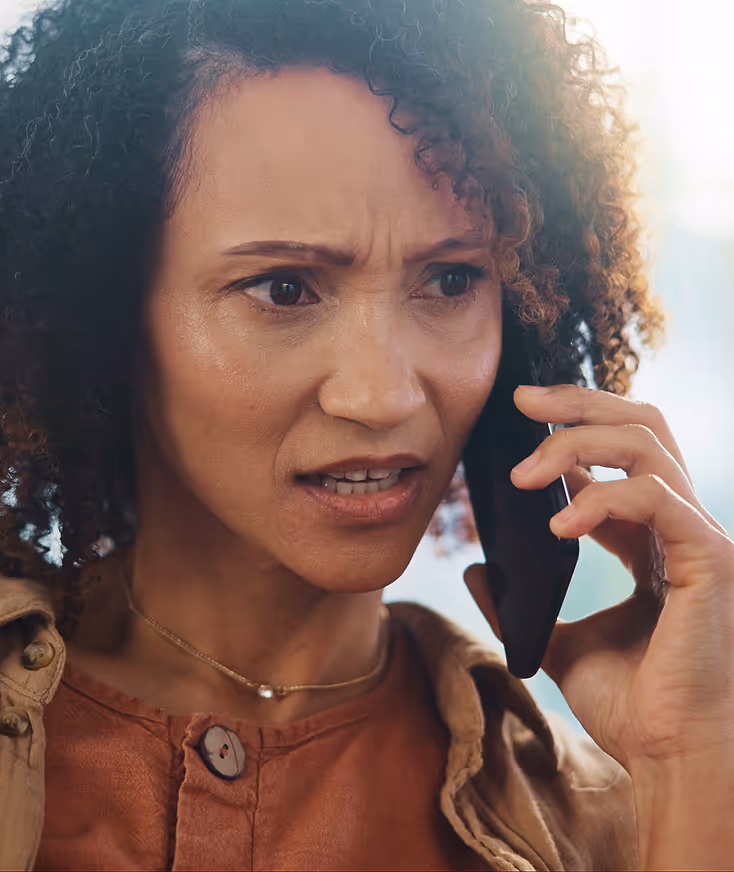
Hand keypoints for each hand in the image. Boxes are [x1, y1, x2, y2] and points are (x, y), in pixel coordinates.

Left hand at [463, 383, 733, 768]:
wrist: (669, 758)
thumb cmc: (632, 706)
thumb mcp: (558, 639)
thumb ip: (518, 602)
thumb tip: (479, 568)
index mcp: (649, 539)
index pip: (619, 455)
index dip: (571, 427)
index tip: (519, 413)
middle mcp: (677, 527)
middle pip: (642, 427)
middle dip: (580, 403)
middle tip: (523, 399)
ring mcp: (698, 538)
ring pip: (648, 445)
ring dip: (577, 445)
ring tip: (524, 475)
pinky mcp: (709, 559)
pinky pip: (656, 498)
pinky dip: (602, 498)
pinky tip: (558, 522)